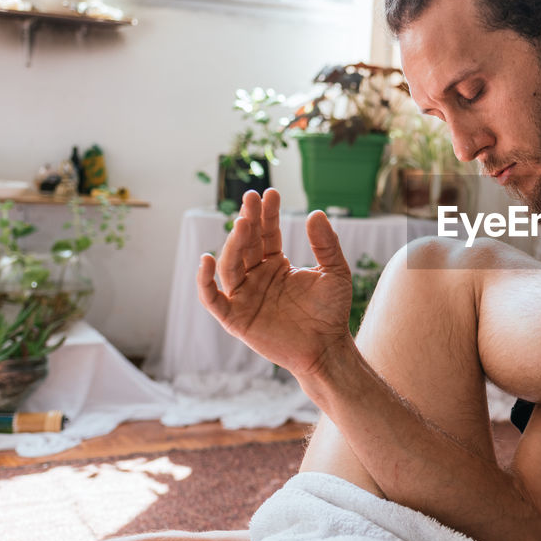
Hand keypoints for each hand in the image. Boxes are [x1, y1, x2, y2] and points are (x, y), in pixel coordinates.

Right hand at [197, 189, 353, 380]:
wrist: (327, 347)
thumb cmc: (331, 312)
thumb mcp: (335, 272)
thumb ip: (326, 245)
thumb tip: (316, 213)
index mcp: (275, 265)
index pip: (266, 234)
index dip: (266, 214)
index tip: (269, 193)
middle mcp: (256, 277)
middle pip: (245, 245)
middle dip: (247, 221)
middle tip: (251, 198)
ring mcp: (244, 297)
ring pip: (230, 265)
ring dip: (233, 243)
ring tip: (244, 223)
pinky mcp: (235, 318)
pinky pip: (213, 298)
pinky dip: (204, 281)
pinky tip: (206, 260)